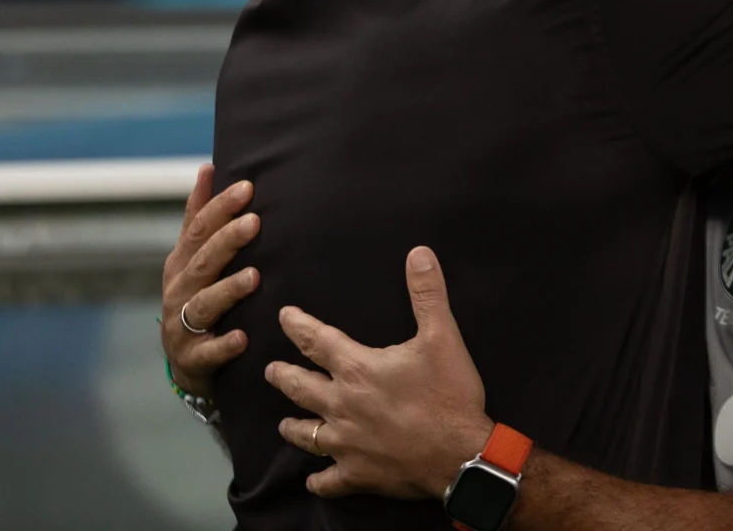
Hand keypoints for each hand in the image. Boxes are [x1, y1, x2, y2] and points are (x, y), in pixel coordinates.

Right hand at [161, 163, 262, 397]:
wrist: (186, 364)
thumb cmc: (196, 299)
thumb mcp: (192, 258)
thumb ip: (199, 216)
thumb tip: (207, 166)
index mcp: (181, 263)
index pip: (198, 229)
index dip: (219, 207)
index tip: (247, 187)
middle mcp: (178, 291)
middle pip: (202, 263)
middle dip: (227, 241)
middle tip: (255, 222)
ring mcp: (183, 326)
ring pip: (204, 305)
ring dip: (228, 290)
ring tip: (255, 276)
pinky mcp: (193, 359)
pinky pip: (209, 352)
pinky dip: (225, 345)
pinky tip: (243, 338)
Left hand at [267, 247, 494, 500]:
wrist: (461, 454)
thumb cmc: (449, 395)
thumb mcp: (442, 337)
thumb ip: (427, 294)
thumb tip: (418, 253)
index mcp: (357, 369)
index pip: (316, 341)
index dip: (297, 325)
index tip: (284, 316)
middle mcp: (342, 405)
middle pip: (299, 387)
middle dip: (283, 376)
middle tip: (271, 370)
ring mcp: (346, 443)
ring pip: (306, 434)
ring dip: (293, 426)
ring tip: (283, 422)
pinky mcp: (357, 474)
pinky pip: (329, 480)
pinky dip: (319, 479)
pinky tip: (313, 479)